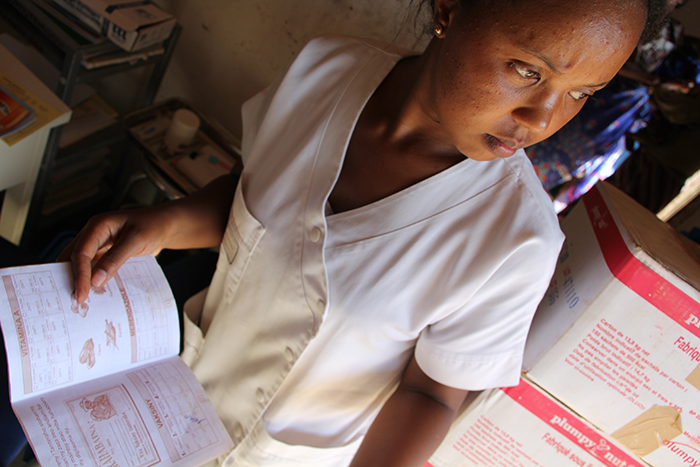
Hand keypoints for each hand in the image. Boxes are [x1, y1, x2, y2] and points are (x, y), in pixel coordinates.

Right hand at [58, 206, 173, 303]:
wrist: (165, 226)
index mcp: (97, 226)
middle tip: (74, 302)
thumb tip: (95, 281)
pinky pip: (93, 268)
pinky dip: (92, 279)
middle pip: (74, 259)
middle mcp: (93, 235)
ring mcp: (98, 245)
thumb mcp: (136, 240)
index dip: (79, 276)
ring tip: (81, 301)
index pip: (81, 253)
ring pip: (80, 264)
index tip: (81, 296)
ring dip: (80, 280)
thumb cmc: (152, 226)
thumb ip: (115, 258)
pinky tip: (94, 294)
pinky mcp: (105, 254)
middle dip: (72, 279)